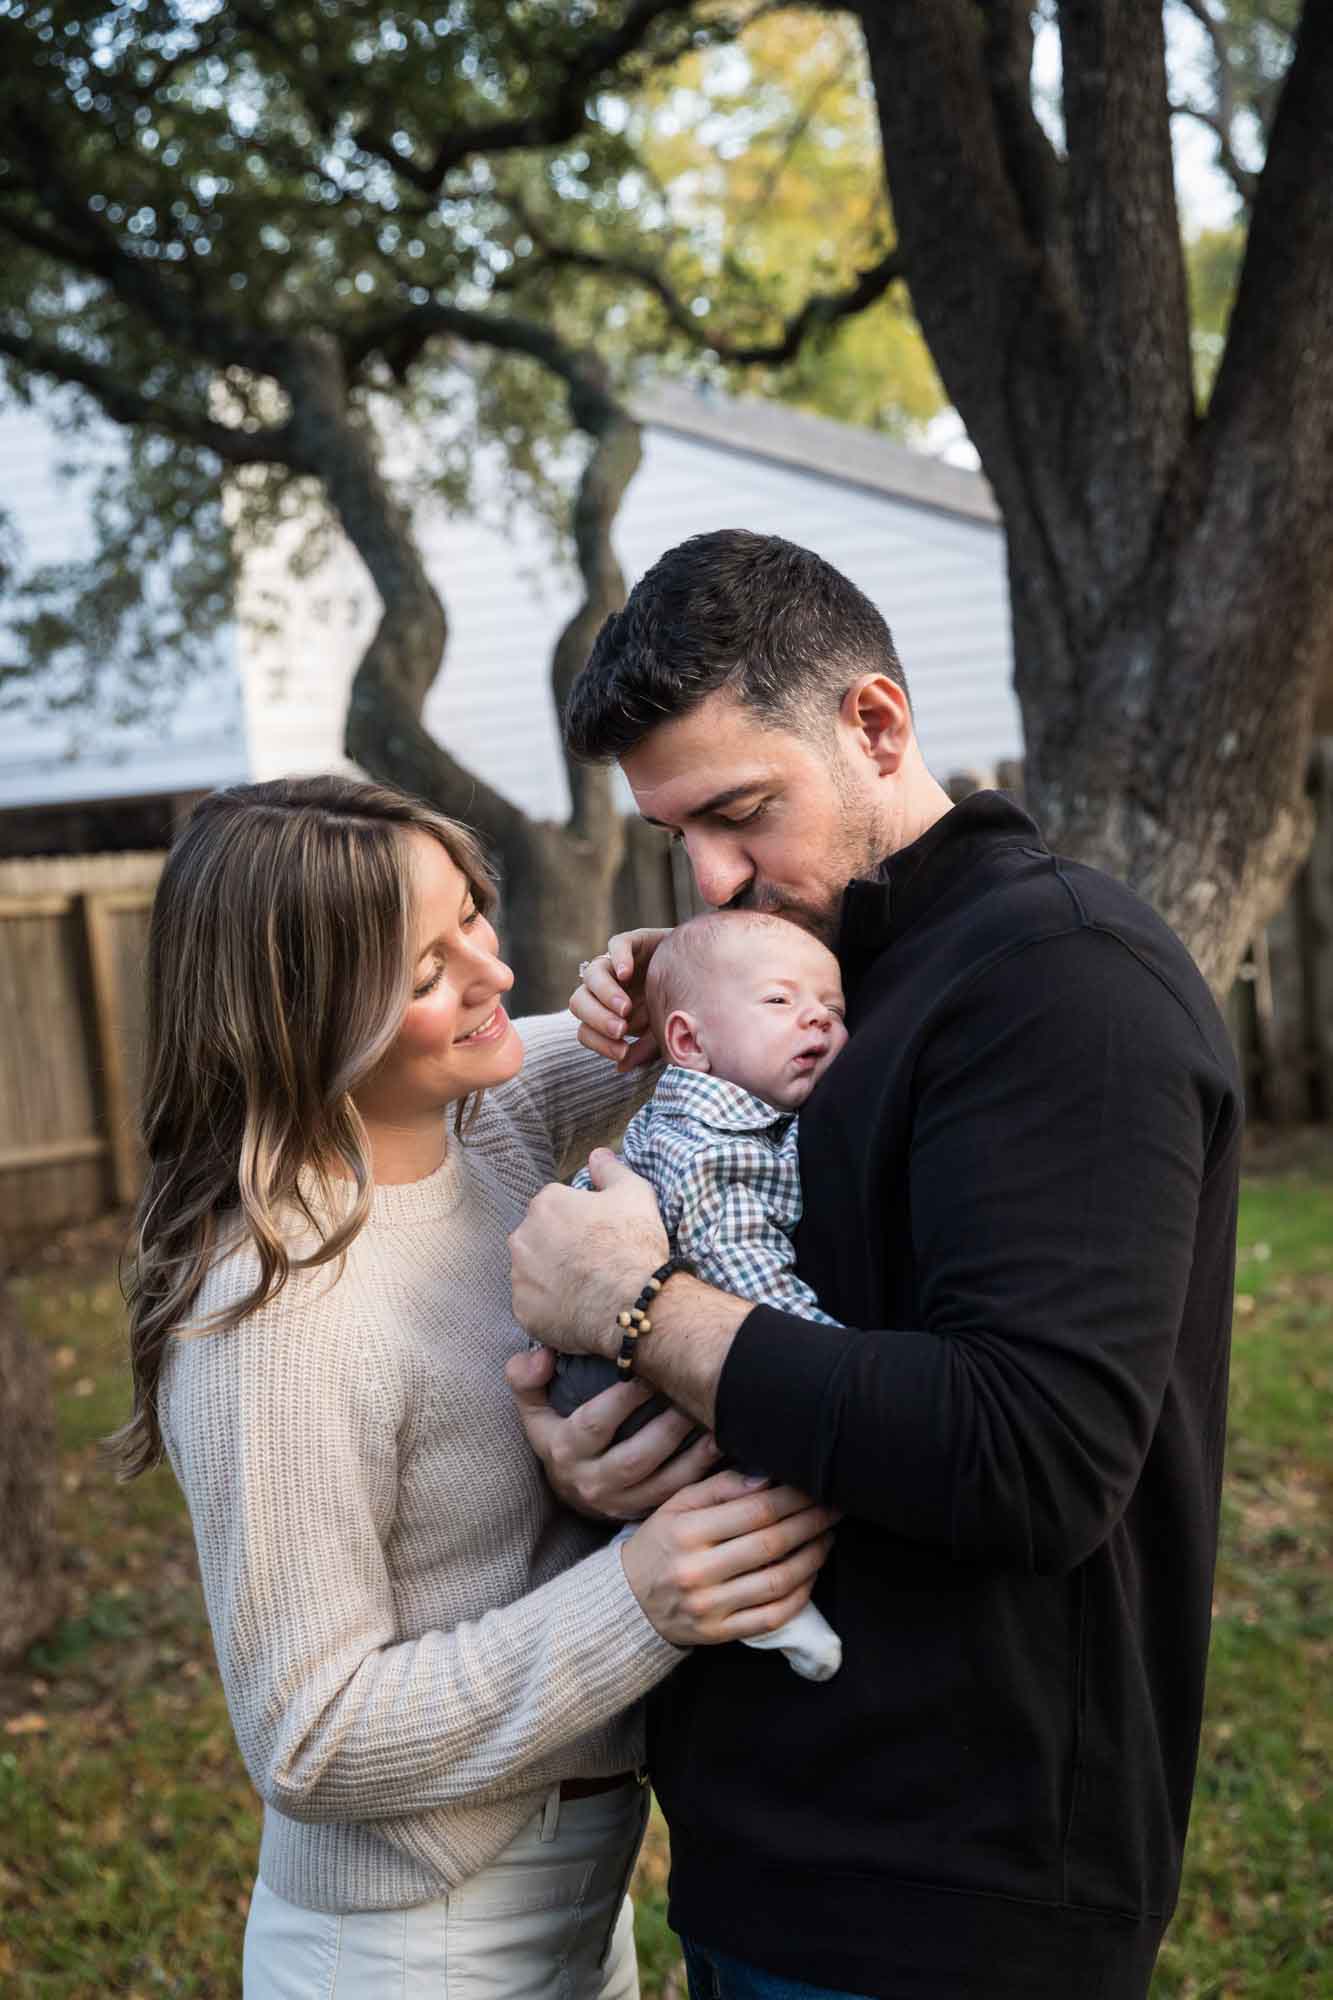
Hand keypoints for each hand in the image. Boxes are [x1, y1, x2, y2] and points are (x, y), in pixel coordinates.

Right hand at [505, 1345, 724, 1519]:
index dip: (622, 1399)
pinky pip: (679, 1499)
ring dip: (695, 1456)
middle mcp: (591, 1483)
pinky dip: (706, 1479)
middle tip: (693, 1395)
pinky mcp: (646, 1514)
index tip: (648, 1369)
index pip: (594, 1423)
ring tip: (717, 1424)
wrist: (570, 1489)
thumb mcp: (533, 1409)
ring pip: (664, 1484)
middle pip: (636, 1457)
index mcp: (563, 1451)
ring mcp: (621, 1504)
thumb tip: (540, 1358)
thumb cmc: (559, 1434)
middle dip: (668, 1427)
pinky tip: (725, 1452)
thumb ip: (525, 1379)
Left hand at [509, 1150, 668, 1356]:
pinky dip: (549, 1307)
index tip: (598, 1236)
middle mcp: (523, 1236)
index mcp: (546, 1204)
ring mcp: (520, 1276)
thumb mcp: (634, 1193)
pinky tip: (575, 1309)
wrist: (634, 1302)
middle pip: (539, 1238)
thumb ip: (610, 1169)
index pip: (556, 1206)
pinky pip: (533, 1305)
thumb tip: (597, 1154)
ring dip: (550, 1277)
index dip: (580, 1222)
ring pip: (532, 1272)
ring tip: (584, 1289)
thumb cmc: (633, 1243)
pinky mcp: (523, 1310)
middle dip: (558, 1248)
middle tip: (591, 1263)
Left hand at [571, 927, 670, 1071]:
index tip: (622, 1052)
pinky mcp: (635, 941)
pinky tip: (626, 974)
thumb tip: (621, 1067)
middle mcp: (607, 989)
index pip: (585, 1030)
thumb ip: (643, 1050)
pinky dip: (618, 958)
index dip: (598, 1042)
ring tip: (624, 1008)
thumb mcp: (663, 1035)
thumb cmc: (681, 1012)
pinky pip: (617, 944)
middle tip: (619, 1029)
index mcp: (608, 1014)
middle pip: (579, 1001)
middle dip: (597, 1018)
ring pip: (592, 974)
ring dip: (604, 994)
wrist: (708, 978)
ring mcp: (618, 964)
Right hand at [619, 1469, 838, 1647]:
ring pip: (778, 1581)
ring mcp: (710, 1607)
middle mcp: (698, 1571)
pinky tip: (810, 1574)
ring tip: (826, 1537)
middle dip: (812, 1523)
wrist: (628, 1601)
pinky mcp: (720, 1633)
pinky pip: (772, 1616)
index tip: (816, 1486)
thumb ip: (719, 1488)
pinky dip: (800, 1594)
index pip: (755, 1510)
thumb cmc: (660, 1544)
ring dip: (812, 1557)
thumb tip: (767, 1478)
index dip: (794, 1498)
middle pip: (772, 1544)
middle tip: (834, 1508)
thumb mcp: (676, 1505)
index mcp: (686, 1532)